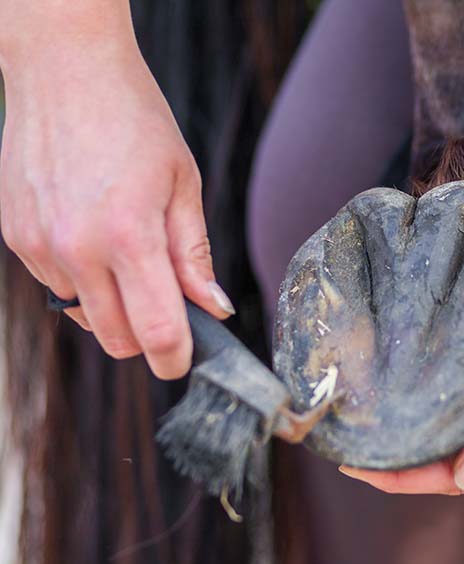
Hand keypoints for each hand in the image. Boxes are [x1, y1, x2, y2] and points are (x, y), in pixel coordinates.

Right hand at [0, 27, 233, 378]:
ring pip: (84, 316)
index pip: (157, 330)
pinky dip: (82, 279)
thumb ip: (194, 255)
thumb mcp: (182, 185)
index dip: (175, 358)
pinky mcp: (15, 236)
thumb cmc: (135, 121)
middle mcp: (77, 249)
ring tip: (128, 253)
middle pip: (117, 339)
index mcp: (130, 236)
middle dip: (147, 337)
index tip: (183, 362)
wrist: (66, 70)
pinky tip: (93, 236)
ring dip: (113, 306)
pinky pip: (56, 285)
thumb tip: (212, 308)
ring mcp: (39, 245)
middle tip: (167, 306)